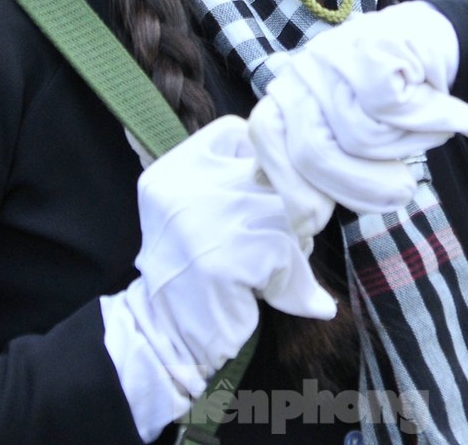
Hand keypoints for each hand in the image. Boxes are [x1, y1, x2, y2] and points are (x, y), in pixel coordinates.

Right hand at [101, 116, 334, 438]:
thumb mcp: (193, 206)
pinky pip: (289, 252)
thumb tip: (301, 161)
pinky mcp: (228, 260)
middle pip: (272, 169)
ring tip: (277, 265)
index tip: (265, 191)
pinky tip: (270, 291)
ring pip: (289, 210)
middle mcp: (184, 185)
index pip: (238, 132)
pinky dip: (292, 278)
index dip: (264, 160)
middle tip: (285, 234)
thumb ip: (232, 175)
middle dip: (289, 204)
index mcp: (174, 167)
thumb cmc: (192, 267)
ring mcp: (205, 219)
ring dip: (295, 242)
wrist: (166, 335)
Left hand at [249, 1, 467, 217]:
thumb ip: (307, 151)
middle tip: (400, 191)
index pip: (265, 134)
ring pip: (360, 136)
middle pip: (313, 150)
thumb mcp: (341, 127)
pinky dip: (433, 120)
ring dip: (405, 144)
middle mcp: (305, 68)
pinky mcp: (376, 47)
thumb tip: (261, 182)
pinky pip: (397, 109)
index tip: (315, 224)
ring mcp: (337, 53)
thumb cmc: (391, 93)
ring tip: (424, 132)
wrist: (439, 39)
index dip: (291, 186)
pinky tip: (458, 119)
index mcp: (290, 90)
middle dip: (358, 186)